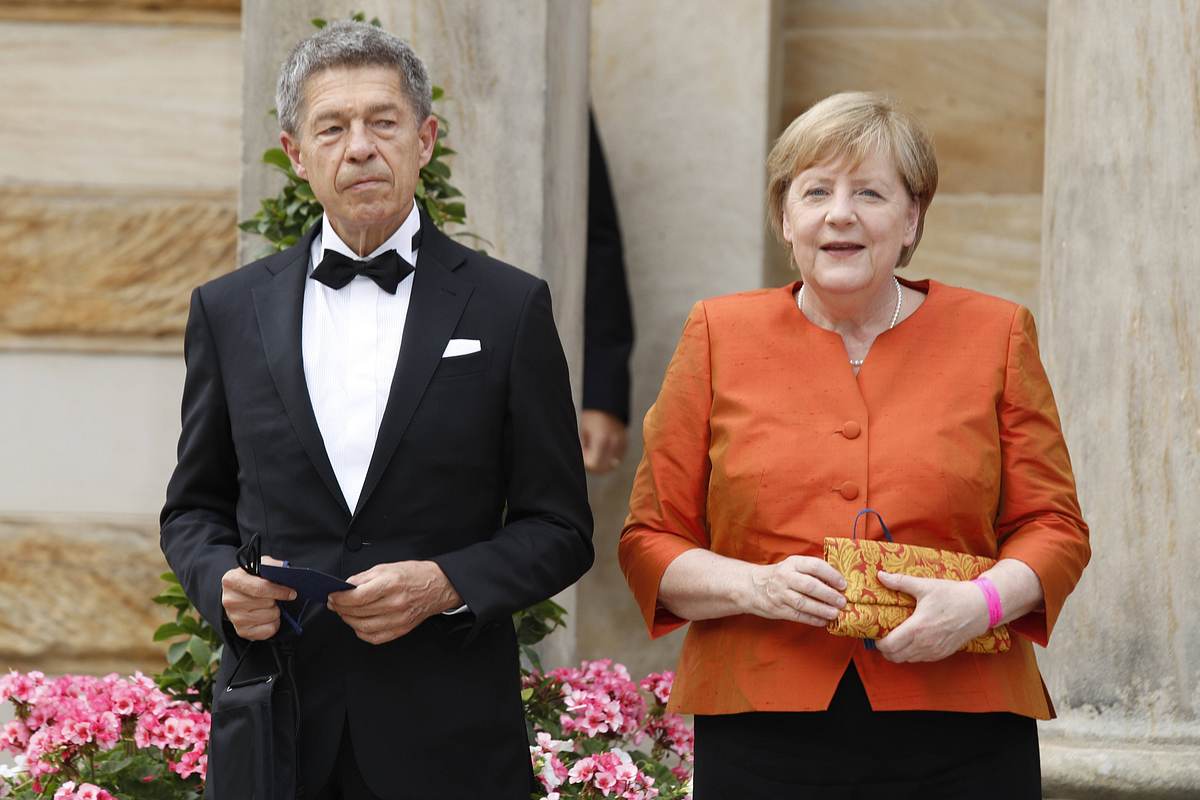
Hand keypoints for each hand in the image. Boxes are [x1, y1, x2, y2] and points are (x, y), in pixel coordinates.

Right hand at [220, 558, 295, 640]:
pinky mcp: (242, 631)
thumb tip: (284, 569)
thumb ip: (272, 565)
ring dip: (275, 611)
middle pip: (267, 603)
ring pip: (270, 617)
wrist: (238, 595)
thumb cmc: (252, 580)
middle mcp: (229, 600)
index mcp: (232, 580)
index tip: (291, 593)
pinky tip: (267, 617)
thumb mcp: (260, 566)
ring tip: (269, 606)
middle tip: (274, 597)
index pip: (260, 588)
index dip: (279, 591)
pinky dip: (273, 624)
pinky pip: (269, 630)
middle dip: (277, 600)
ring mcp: (234, 618)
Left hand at [328, 561, 461, 644]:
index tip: (332, 596)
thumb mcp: (387, 567)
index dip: (340, 598)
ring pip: (364, 627)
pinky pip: (375, 637)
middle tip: (335, 603)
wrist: (438, 586)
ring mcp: (399, 619)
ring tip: (345, 613)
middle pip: (358, 612)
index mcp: (391, 584)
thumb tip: (345, 587)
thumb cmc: (414, 575)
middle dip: (341, 608)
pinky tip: (358, 624)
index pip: (357, 597)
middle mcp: (395, 603)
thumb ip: (364, 578)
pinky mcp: (401, 629)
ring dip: (349, 621)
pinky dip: (362, 632)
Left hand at [580, 409, 627, 473]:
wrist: (608, 402)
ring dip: (604, 463)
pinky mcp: (626, 442)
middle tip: (588, 459)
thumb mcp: (584, 432)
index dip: (587, 464)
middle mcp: (613, 443)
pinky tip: (605, 451)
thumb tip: (585, 461)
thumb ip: (584, 448)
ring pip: (613, 464)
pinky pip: (619, 457)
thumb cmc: (593, 414)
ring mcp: (621, 443)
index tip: (583, 459)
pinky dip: (611, 458)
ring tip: (596, 453)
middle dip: (595, 466)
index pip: (594, 465)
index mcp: (601, 440)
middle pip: (605, 468)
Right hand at [747, 556, 846, 625]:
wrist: (752, 586)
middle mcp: (785, 577)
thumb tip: (838, 582)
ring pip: (803, 603)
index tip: (843, 584)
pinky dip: (812, 619)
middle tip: (842, 601)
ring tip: (835, 613)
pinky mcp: (778, 609)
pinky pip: (797, 615)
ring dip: (821, 609)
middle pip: (810, 586)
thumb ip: (812, 571)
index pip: (814, 566)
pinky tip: (823, 621)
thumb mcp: (793, 566)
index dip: (831, 575)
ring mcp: (780, 594)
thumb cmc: (780, 575)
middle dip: (828, 595)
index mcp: (793, 563)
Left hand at [874, 572, 989, 661]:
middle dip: (885, 649)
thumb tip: (881, 576)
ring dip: (897, 653)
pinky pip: (920, 659)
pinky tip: (911, 642)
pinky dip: (911, 654)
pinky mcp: (943, 653)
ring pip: (907, 660)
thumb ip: (901, 582)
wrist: (980, 608)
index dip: (878, 642)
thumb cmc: (952, 596)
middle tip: (883, 636)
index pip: (889, 646)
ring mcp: (934, 651)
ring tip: (895, 638)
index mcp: (917, 628)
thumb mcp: (925, 586)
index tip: (876, 632)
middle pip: (895, 656)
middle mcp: (924, 644)